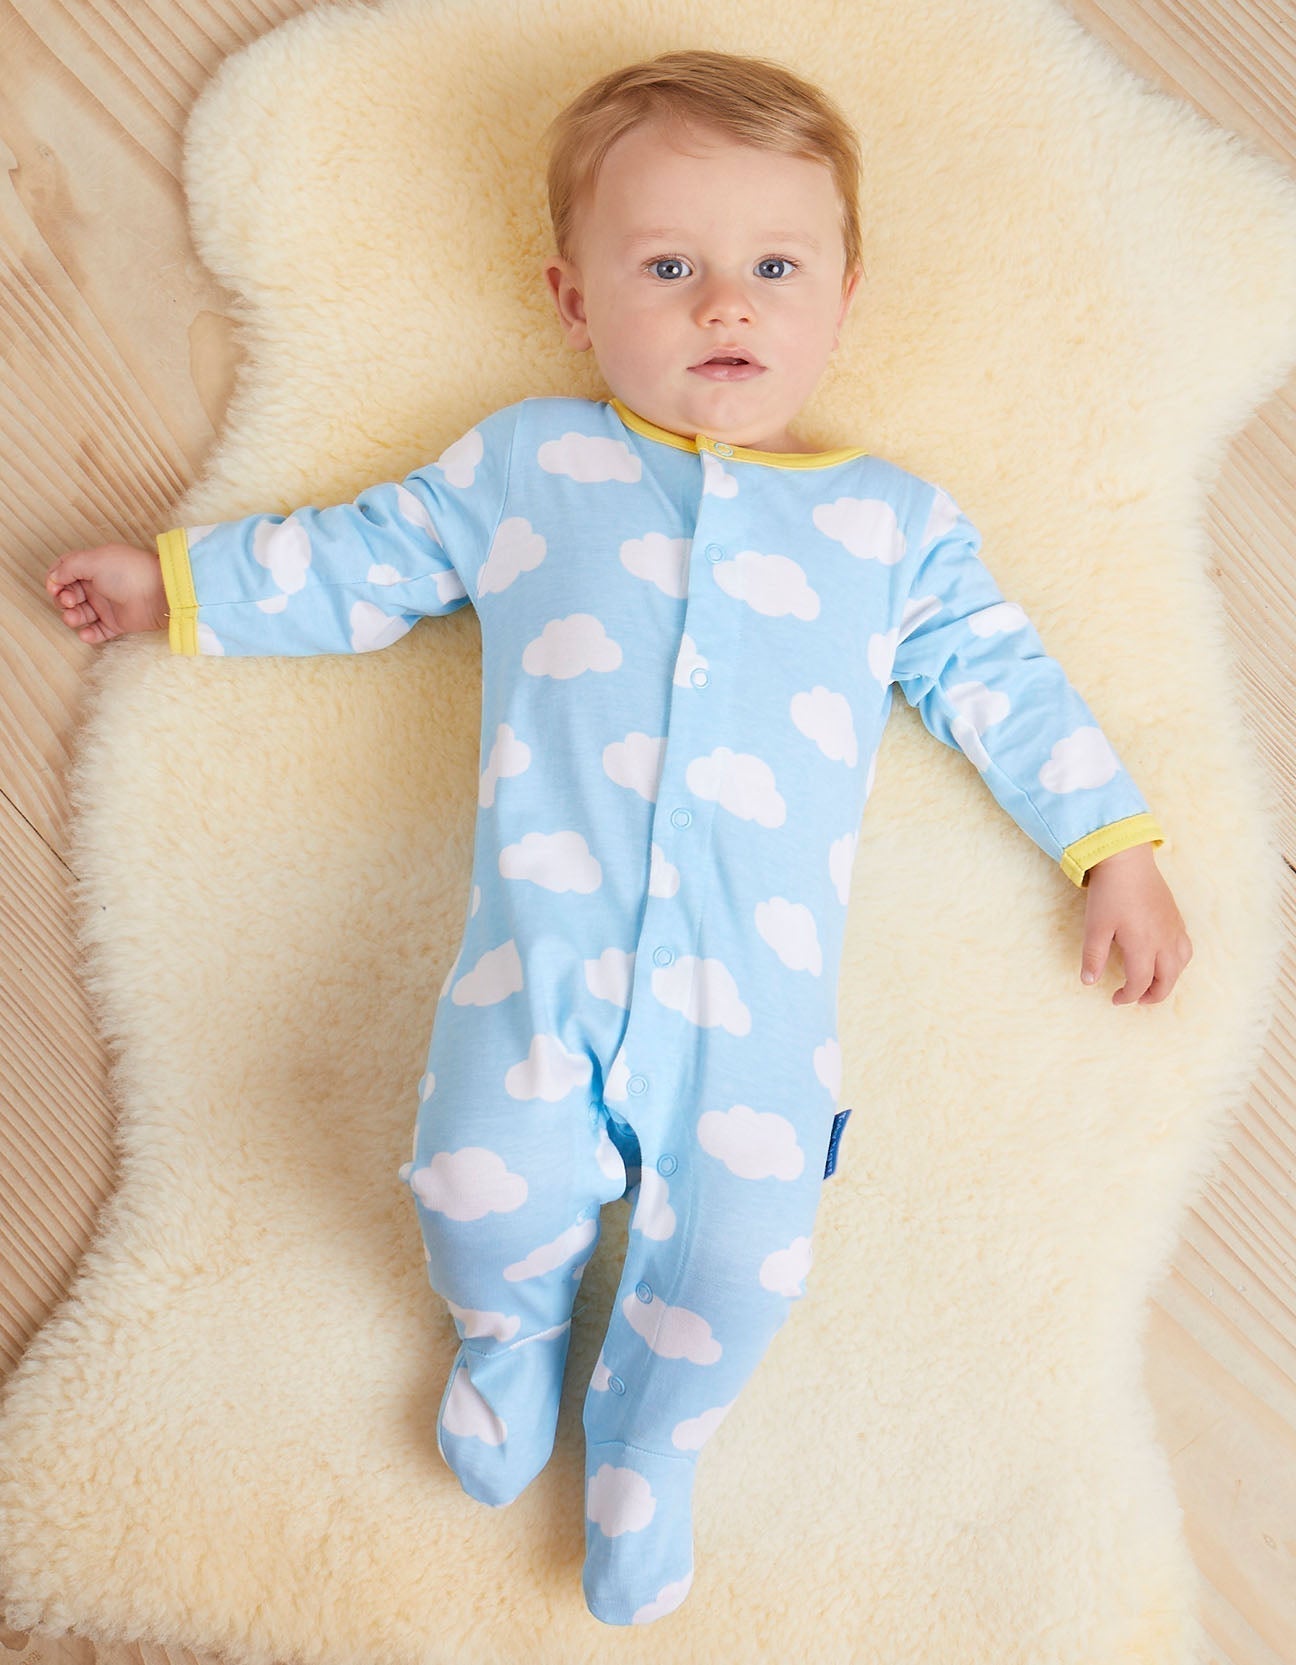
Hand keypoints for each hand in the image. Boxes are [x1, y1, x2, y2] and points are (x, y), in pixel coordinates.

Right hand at [45, 543, 167, 643]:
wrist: (159, 593)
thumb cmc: (128, 572)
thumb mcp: (94, 560)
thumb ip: (69, 566)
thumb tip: (54, 577)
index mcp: (92, 566)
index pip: (65, 571)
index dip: (55, 579)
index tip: (54, 587)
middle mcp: (98, 585)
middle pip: (68, 594)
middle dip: (62, 599)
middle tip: (70, 601)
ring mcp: (107, 605)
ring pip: (80, 614)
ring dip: (71, 617)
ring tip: (74, 618)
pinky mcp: (116, 623)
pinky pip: (97, 632)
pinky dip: (88, 635)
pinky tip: (86, 633)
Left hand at [1080, 843, 1191, 1004]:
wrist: (1127, 860)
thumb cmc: (1109, 893)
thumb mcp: (1095, 927)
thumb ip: (1093, 957)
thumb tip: (1089, 982)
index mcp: (1143, 946)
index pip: (1140, 983)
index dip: (1128, 996)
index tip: (1115, 999)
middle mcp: (1164, 941)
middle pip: (1167, 980)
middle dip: (1153, 995)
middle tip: (1137, 999)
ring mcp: (1173, 928)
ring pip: (1181, 965)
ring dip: (1169, 980)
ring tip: (1152, 984)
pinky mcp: (1176, 917)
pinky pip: (1185, 948)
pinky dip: (1177, 962)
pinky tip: (1163, 958)